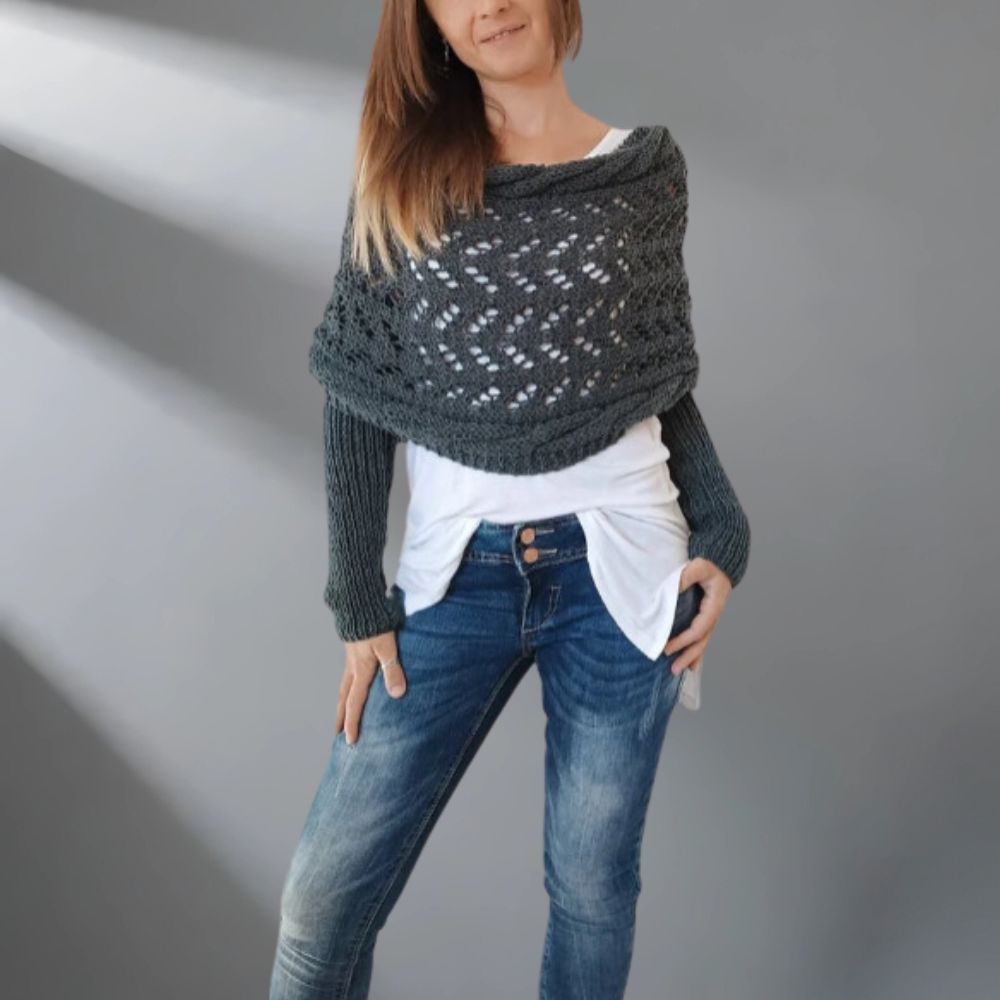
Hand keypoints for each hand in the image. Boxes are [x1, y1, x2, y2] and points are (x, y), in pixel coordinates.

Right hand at [335, 628, 406, 744]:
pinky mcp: (353, 649)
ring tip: (342, 714)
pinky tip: (354, 683)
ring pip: (344, 686)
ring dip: (342, 702)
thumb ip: (392, 671)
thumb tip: (396, 695)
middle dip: (342, 717)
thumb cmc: (375, 624)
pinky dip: (347, 686)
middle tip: (338, 734)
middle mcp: (353, 667)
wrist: (359, 603)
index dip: (353, 723)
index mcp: (361, 670)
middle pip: (344, 698)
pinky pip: (348, 674)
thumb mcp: (388, 648)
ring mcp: (351, 658)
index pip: (355, 703)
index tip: (349, 742)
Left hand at [663, 557, 732, 675]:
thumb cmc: (709, 566)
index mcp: (713, 607)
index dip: (683, 640)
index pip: (698, 629)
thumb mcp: (699, 566)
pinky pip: (700, 639)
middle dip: (688, 656)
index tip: (667, 648)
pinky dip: (694, 652)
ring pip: (701, 643)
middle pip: (701, 641)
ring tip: (678, 671)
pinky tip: (690, 666)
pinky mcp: (704, 620)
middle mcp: (713, 617)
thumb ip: (687, 575)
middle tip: (673, 669)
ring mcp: (710, 620)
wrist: (720, 566)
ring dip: (691, 658)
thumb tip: (674, 587)